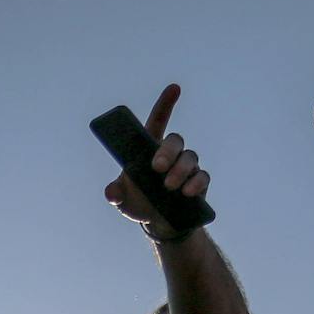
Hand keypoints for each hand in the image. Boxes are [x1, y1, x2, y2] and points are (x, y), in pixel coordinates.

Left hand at [105, 85, 210, 231]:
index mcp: (150, 149)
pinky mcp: (199, 183)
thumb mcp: (122, 200)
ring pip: (190, 158)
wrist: (158, 225)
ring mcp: (187, 167)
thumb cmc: (138, 203)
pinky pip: (202, 177)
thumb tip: (111, 193)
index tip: (175, 88)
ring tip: (169, 188)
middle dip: (167, 152)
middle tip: (157, 169)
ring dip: (180, 170)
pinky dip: (195, 183)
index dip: (166, 103)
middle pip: (175, 140)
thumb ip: (114, 194)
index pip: (160, 120)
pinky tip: (187, 193)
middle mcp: (171, 154)